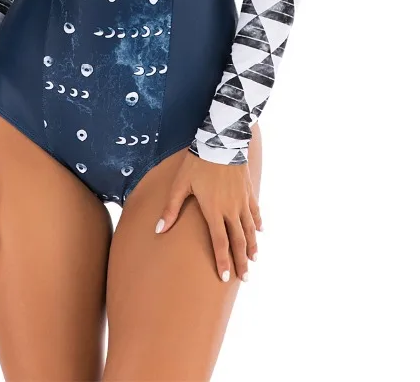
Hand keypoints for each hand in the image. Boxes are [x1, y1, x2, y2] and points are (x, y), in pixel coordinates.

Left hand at [154, 150, 262, 281]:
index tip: (226, 278)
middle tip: (246, 278)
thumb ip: (171, 209)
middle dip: (242, 261)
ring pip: (250, 228)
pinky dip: (258, 222)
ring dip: (252, 245)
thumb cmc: (197, 163)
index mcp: (213, 210)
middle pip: (238, 240)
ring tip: (255, 260)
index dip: (223, 261)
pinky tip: (260, 230)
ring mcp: (242, 199)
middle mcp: (230, 209)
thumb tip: (159, 230)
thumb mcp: (180, 185)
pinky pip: (255, 210)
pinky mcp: (248, 189)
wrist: (220, 141)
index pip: (219, 242)